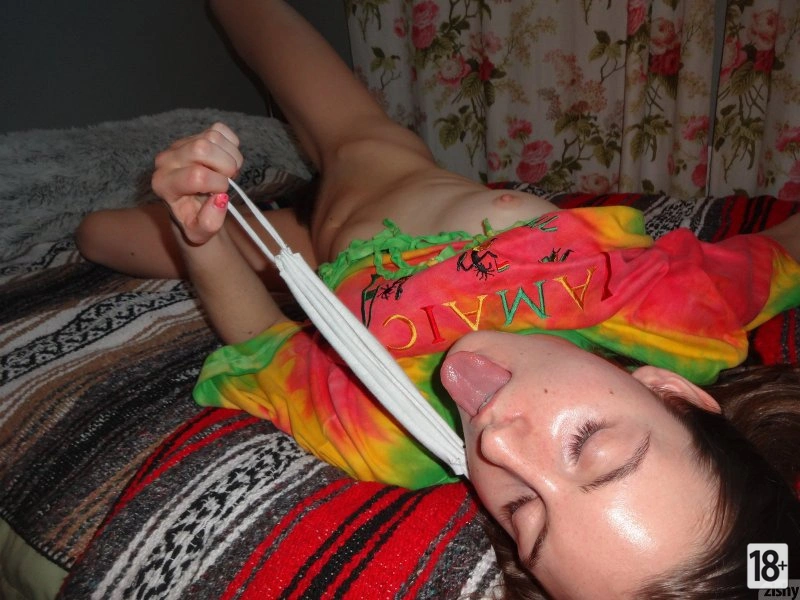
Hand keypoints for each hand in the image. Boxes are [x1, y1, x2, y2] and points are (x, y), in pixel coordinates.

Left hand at [151, 123, 243, 244]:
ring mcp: (180, 144)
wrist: (190, 207)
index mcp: (163, 184)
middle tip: (228, 181)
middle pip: (202, 148)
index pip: (196, 175)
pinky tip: (226, 160)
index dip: (218, 185)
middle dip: (226, 166)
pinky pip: (219, 129)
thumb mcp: (199, 233)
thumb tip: (220, 198)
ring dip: (231, 157)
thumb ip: (209, 223)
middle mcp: (166, 160)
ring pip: (213, 137)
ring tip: (228, 173)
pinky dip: (231, 145)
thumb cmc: (194, 220)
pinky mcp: (194, 134)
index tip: (221, 195)